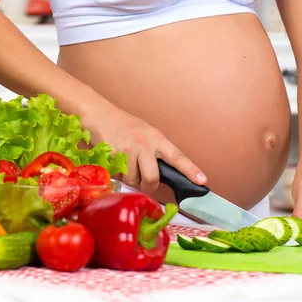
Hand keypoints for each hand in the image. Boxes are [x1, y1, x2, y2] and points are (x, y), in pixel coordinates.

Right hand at [84, 102, 206, 192]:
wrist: (99, 115)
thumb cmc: (124, 126)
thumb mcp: (146, 134)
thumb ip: (155, 152)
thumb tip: (162, 175)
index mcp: (156, 138)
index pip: (177, 156)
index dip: (190, 170)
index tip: (202, 181)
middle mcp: (144, 144)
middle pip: (152, 177)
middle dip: (149, 186)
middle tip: (145, 184)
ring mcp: (127, 150)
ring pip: (133, 180)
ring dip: (129, 179)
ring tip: (124, 164)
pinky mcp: (112, 156)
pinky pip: (118, 177)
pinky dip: (117, 175)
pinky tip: (114, 162)